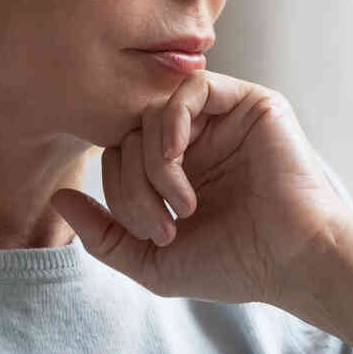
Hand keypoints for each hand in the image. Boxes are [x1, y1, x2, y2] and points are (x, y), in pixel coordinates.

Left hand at [48, 68, 352, 306]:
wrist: (293, 261)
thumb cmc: (234, 265)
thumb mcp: (152, 263)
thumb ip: (102, 235)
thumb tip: (58, 198)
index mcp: (177, 170)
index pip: (119, 156)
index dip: (120, 194)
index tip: (154, 235)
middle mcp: (198, 139)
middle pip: (129, 134)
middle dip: (133, 185)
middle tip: (163, 225)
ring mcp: (223, 118)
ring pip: (152, 112)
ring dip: (154, 164)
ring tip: (182, 204)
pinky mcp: (250, 102)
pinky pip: (190, 88)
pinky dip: (172, 123)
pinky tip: (179, 160)